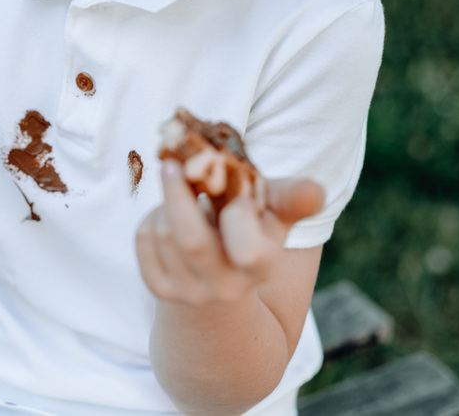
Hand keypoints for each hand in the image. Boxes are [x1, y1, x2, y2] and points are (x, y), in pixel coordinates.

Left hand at [135, 160, 322, 305]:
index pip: (248, 252)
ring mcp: (190, 293)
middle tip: (173, 165)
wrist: (222, 283)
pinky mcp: (161, 289)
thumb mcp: (274, 215)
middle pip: (189, 240)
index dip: (236, 214)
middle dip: (177, 194)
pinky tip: (166, 218)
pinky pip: (144, 241)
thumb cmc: (251, 233)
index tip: (230, 190)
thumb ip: (293, 199)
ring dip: (166, 204)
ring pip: (162, 234)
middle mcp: (225, 288)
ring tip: (181, 198)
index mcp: (260, 267)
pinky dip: (150, 220)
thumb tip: (314, 190)